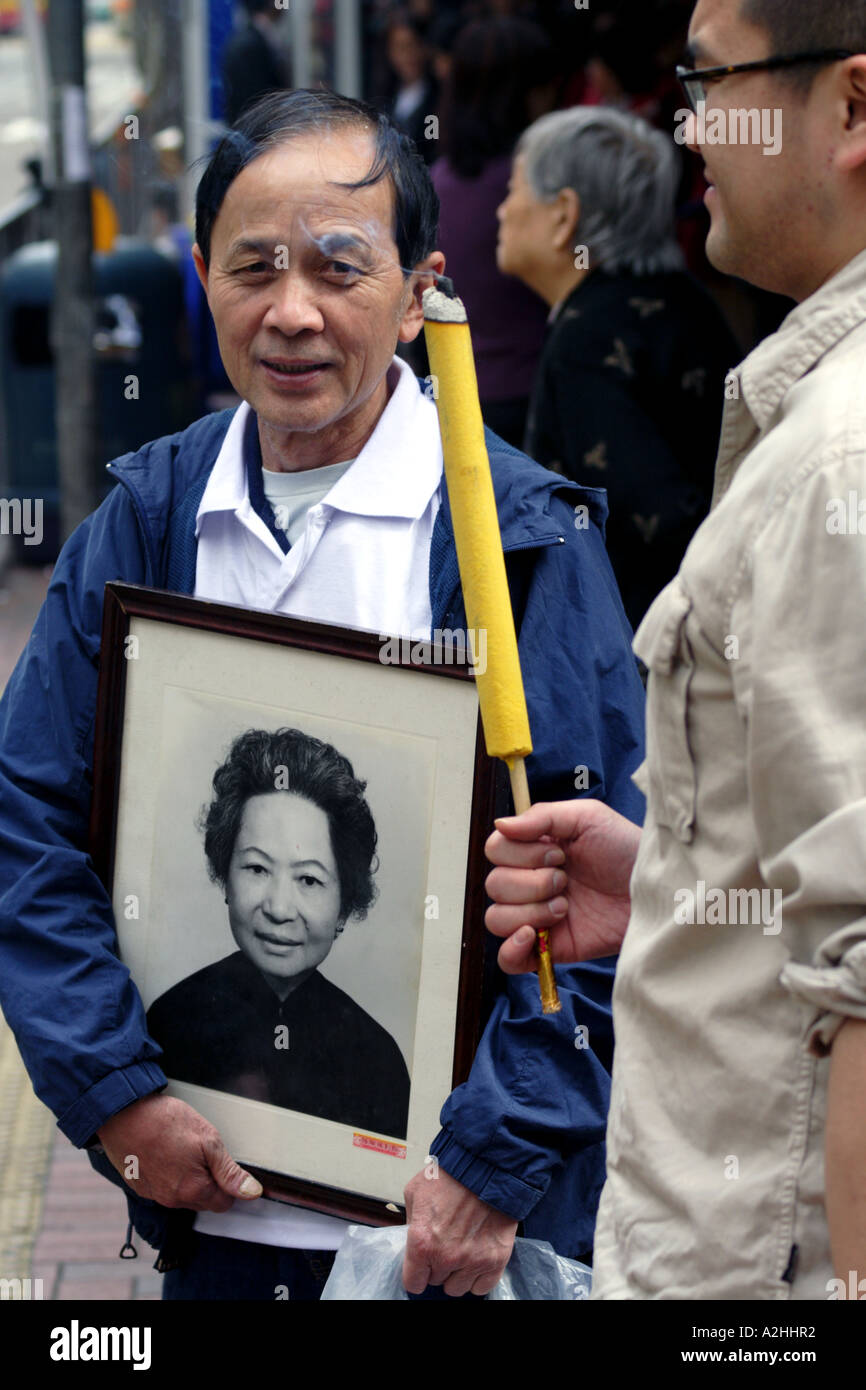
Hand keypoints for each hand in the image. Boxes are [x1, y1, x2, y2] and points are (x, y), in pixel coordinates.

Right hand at [97, 1093, 262, 1211]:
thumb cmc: (166, 1121)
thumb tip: (252, 1192)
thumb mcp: (208, 1140)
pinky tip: (165, 1152)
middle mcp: (171, 1200)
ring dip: (187, 1178)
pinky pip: (162, 1188)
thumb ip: (230, 1171)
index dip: (229, 1184)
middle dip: (208, 1181)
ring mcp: (152, 1195)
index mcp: (193, 1190)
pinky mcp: (138, 1186)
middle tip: (202, 1151)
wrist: (123, 1113)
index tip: (225, 1165)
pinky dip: (167, 1175)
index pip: (224, 1203)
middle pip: (203, 1200)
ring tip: (182, 1149)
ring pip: (182, 1195)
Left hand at [403, 1167, 517, 1296]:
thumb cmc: (450, 1176)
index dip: (416, 1273)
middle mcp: (446, 1257)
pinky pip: (482, 1287)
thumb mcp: (415, 1193)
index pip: (413, 1282)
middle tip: (444, 1245)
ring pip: (458, 1288)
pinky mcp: (495, 1260)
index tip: (421, 1267)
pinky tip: (476, 1258)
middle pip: (436, 1282)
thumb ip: (411, 1222)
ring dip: (457, 1274)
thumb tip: (412, 1240)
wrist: (486, 1167)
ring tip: (462, 1250)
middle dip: (437, 1266)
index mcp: (422, 1243)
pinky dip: (478, 1277)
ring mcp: (472, 1261)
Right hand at [485, 799, 641, 971]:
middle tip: (566, 880)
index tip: (557, 853)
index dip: (520, 853)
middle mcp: (531, 883)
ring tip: (565, 907)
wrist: (658, 892)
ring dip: (529, 910)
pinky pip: (507, 959)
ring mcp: (538, 917)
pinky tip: (532, 935)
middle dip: (531, 882)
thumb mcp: (588, 818)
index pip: (496, 850)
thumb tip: (500, 823)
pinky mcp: (550, 949)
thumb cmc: (627, 851)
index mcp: (535, 850)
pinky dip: (510, 948)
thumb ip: (542, 816)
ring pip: (496, 918)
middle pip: (495, 885)